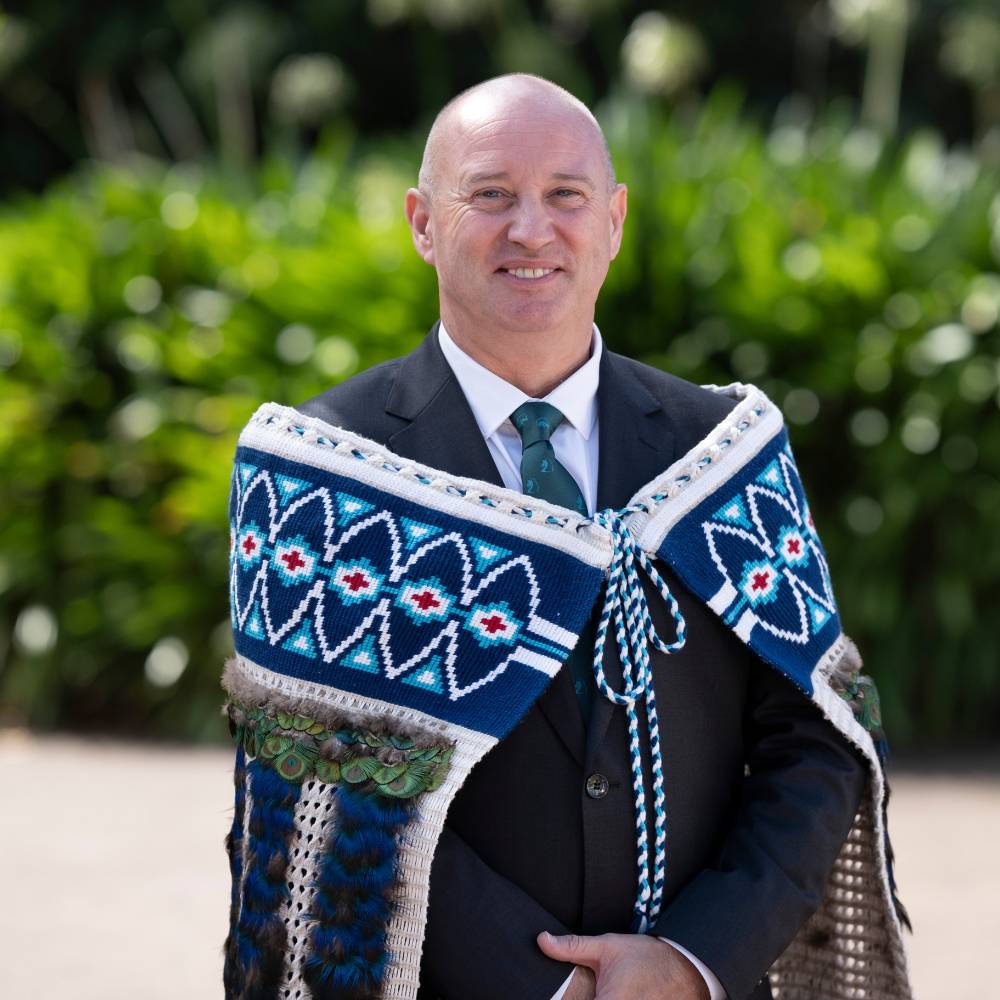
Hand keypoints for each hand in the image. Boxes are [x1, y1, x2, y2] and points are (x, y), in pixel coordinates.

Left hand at [537, 931, 709, 999]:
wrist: (686, 970)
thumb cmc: (646, 957)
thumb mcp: (607, 946)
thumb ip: (573, 947)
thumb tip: (541, 940)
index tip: (576, 994)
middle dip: (588, 998)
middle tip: (597, 989)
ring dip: (600, 999)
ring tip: (605, 991)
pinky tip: (612, 995)